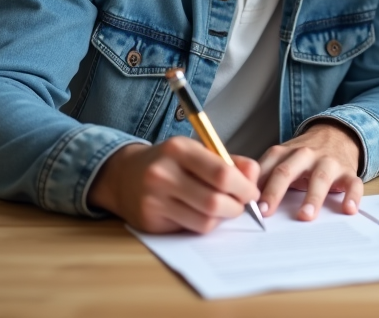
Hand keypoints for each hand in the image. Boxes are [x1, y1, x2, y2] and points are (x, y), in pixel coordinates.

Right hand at [87, 137, 260, 233]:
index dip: (244, 187)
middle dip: (237, 206)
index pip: (222, 174)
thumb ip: (230, 161)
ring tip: (223, 208)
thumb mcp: (197, 151)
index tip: (252, 191)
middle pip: (214, 202)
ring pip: (204, 220)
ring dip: (222, 218)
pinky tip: (202, 213)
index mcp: (179, 149)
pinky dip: (204, 224)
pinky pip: (190, 229)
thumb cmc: (170, 161)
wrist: (124, 175)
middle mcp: (163, 174)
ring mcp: (154, 200)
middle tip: (242, 204)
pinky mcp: (150, 221)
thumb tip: (254, 177)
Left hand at [257, 121, 363, 220]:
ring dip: (312, 196)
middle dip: (275, 191)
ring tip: (305, 215)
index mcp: (284, 152)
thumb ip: (263, 175)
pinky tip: (348, 208)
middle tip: (266, 212)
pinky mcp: (348, 171)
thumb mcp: (281, 158)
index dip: (255, 187)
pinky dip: (352, 196)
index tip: (247, 205)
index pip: (266, 168)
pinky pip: (352, 183)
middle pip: (287, 171)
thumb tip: (240, 199)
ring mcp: (328, 162)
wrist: (337, 134)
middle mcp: (305, 155)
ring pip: (320, 177)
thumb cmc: (302, 156)